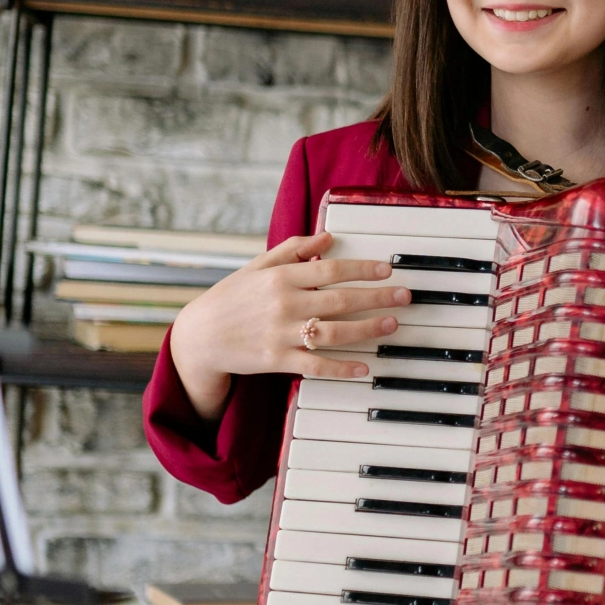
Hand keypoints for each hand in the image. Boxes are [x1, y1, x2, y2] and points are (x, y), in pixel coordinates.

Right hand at [165, 234, 413, 421]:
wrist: (200, 336)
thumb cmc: (232, 297)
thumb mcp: (258, 266)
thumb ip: (293, 249)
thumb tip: (328, 237)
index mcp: (280, 277)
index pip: (330, 269)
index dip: (362, 269)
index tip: (387, 270)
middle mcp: (283, 304)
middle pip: (340, 299)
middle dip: (377, 297)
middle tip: (404, 296)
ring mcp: (280, 333)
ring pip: (333, 332)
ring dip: (367, 329)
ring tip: (392, 324)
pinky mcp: (277, 360)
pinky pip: (315, 365)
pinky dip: (341, 367)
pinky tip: (364, 367)